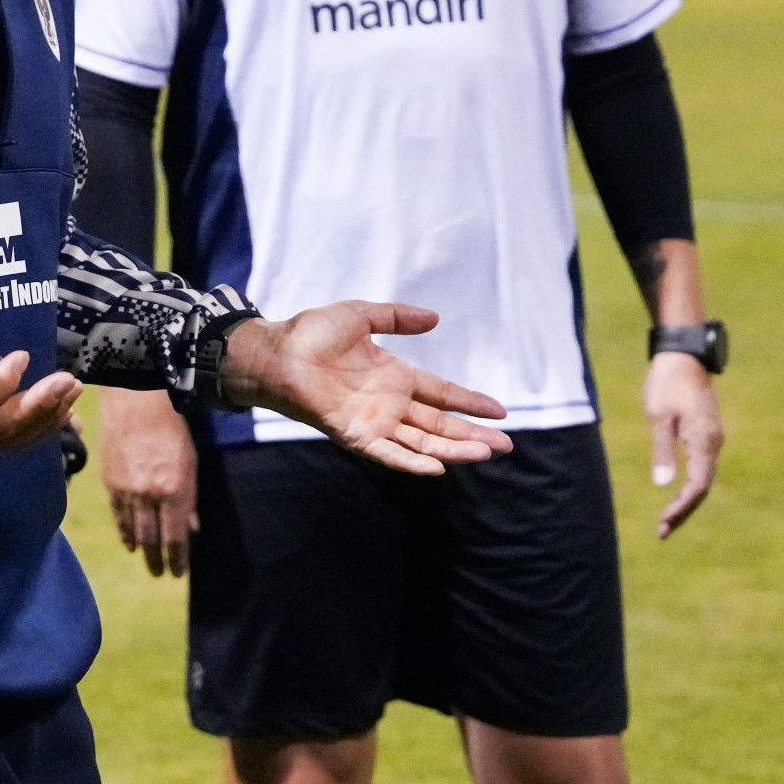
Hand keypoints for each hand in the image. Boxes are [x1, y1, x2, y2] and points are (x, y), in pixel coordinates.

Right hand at [0, 312, 80, 452]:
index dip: (1, 385)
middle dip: (39, 404)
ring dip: (48, 415)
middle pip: (1, 426)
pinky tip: (68, 414)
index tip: (22, 356)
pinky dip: (44, 429)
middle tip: (67, 380)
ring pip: (13, 437)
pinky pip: (16, 441)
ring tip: (73, 389)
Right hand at [98, 387, 197, 575]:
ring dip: (142, 551)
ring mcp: (128, 492)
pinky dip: (125, 533)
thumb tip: (192, 528)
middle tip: (161, 573)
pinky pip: (118, 517)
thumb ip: (190, 500)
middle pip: (153, 541)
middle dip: (158, 561)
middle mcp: (150, 496)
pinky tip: (129, 544)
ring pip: (135, 532)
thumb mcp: (190, 465)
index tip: (179, 573)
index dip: (178, 559)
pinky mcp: (111, 484)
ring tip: (148, 564)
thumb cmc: (172, 432)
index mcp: (174, 491)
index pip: (176, 538)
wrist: (136, 405)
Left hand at [219, 303, 511, 474]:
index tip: (501, 412)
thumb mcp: (362, 315)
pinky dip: (412, 462)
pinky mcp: (355, 435)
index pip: (443, 394)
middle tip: (506, 446)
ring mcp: (375, 422)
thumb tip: (435, 318)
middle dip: (473, 435)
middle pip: (440, 424)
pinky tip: (438, 468)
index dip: (471, 402)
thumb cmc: (312, 333)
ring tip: (485, 454)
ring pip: (423, 442)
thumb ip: (397, 317)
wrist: (277, 351)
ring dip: (453, 450)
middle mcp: (390, 404)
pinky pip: (388, 453)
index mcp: (395, 377)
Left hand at [644, 352, 722, 539]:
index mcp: (704, 440)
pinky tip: (677, 493)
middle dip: (684, 511)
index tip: (664, 523)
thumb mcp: (658, 416)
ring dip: (687, 500)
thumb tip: (663, 484)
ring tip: (667, 520)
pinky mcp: (706, 432)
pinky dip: (690, 484)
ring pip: (704, 478)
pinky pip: (702, 466)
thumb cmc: (667, 382)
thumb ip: (662, 450)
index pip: (697, 486)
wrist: (683, 354)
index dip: (681, 508)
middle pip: (703, 487)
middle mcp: (714, 442)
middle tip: (663, 531)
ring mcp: (712, 437)